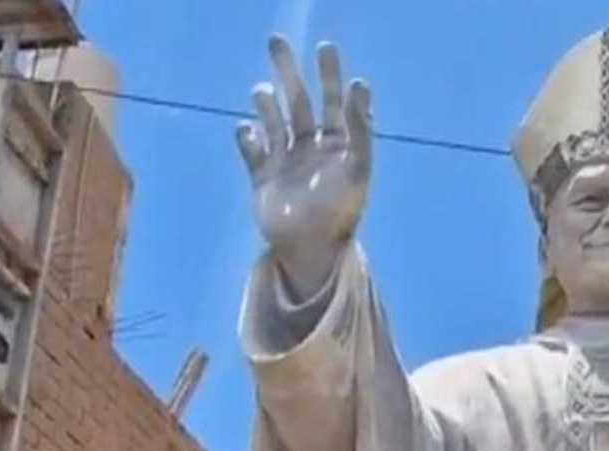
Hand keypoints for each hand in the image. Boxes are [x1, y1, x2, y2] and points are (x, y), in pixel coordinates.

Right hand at [237, 36, 372, 299]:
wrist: (310, 251)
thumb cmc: (340, 210)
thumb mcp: (357, 167)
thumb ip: (360, 127)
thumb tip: (360, 84)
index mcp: (337, 145)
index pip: (334, 102)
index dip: (330, 75)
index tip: (325, 48)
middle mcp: (310, 148)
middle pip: (298, 101)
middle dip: (288, 71)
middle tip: (276, 40)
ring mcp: (284, 161)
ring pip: (272, 121)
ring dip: (266, 103)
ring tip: (262, 91)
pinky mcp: (261, 178)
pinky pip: (251, 150)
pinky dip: (247, 137)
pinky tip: (248, 130)